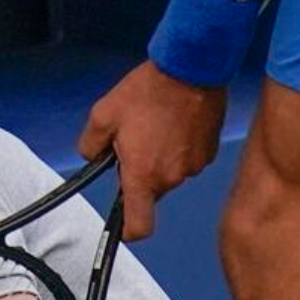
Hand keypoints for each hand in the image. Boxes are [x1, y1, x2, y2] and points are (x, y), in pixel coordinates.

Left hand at [78, 61, 226, 240]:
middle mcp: (171, 178)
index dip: (128, 231)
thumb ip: (90, 145)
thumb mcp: (103, 115)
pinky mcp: (209, 152)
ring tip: (157, 126)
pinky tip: (175, 123)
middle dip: (141, 173)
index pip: (139, 225)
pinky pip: (188, 160)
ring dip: (161, 159)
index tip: (123, 226)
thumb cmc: (146, 91)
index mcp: (142, 176)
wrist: (190, 68)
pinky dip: (180, 148)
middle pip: (151, 192)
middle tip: (135, 141)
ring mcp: (194, 166)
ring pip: (170, 174)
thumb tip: (90, 156)